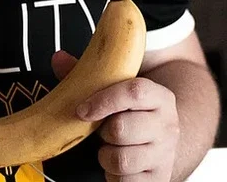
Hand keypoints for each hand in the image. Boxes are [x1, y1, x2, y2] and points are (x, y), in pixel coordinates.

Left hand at [51, 50, 180, 180]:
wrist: (162, 144)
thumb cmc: (132, 115)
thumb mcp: (117, 93)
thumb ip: (89, 76)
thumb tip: (58, 58)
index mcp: (160, 97)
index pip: (134, 91)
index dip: (103, 100)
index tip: (82, 110)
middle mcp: (168, 125)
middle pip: (121, 128)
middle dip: (103, 132)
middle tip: (103, 130)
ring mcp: (165, 154)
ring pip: (121, 159)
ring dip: (106, 156)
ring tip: (110, 148)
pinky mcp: (159, 178)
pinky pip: (126, 181)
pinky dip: (114, 176)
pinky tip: (118, 166)